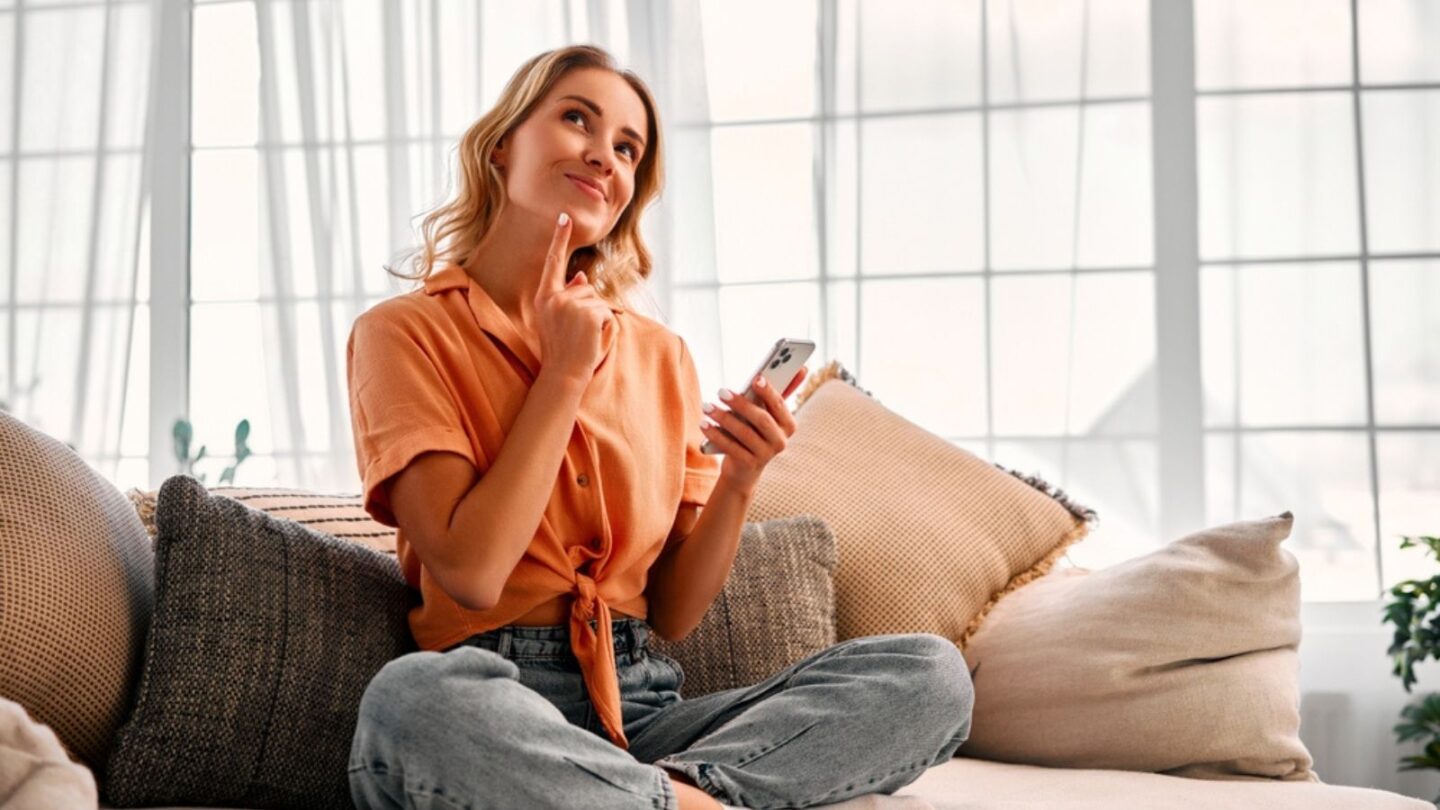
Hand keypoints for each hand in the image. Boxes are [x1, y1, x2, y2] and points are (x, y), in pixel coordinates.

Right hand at [534, 211, 615, 384]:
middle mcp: (555, 298)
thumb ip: (568, 296)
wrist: (562, 373)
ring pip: (597, 299)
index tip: (564, 217)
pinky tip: (592, 337)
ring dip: (597, 317)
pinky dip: (606, 324)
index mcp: (544, 297)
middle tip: (577, 332)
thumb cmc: (561, 348)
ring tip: (583, 336)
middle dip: (589, 307)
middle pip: (585, 288)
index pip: (553, 263)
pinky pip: (607, 311)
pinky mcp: (588, 313)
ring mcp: (571, 305)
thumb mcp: (557, 319)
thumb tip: (581, 275)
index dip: (559, 239)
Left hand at [700, 365, 809, 493]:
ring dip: (723, 418)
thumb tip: (802, 368)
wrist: (744, 468)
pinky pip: (731, 447)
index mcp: (788, 424)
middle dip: (741, 404)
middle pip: (762, 419)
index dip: (769, 391)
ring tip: (707, 406)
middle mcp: (781, 441)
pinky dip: (716, 434)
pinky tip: (704, 424)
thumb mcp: (763, 413)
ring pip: (744, 433)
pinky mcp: (749, 465)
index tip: (756, 378)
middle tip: (721, 391)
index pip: (779, 404)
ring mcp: (766, 455)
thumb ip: (773, 393)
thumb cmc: (753, 431)